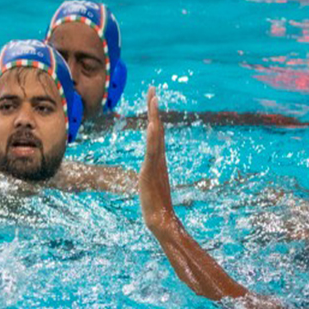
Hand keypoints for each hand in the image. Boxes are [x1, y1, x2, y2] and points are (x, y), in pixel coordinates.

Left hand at [138, 87, 174, 233]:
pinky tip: (151, 126)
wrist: (160, 218)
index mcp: (157, 158)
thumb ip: (150, 172)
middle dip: (153, 108)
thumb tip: (148, 169)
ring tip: (153, 100)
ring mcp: (156, 164)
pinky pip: (152, 152)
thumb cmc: (154, 203)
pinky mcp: (151, 171)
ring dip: (154, 117)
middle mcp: (159, 157)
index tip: (152, 97)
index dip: (153, 114)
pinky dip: (152, 138)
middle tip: (152, 89)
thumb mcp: (149, 181)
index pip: (155, 131)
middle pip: (156, 128)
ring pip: (156, 136)